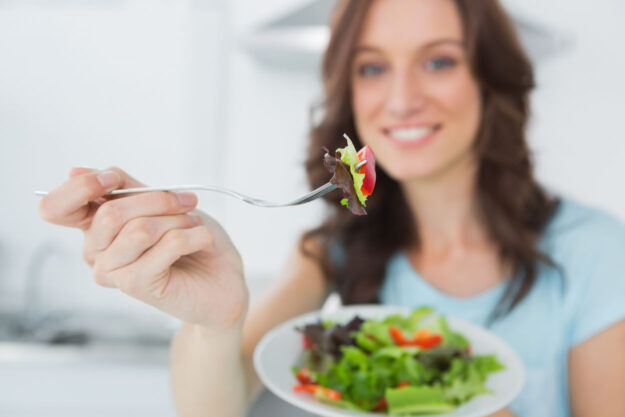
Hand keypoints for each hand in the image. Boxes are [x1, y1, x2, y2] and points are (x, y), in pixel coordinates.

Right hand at [38, 167, 247, 330]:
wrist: (222, 280)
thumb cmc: (192, 240)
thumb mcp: (161, 202)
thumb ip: (124, 186)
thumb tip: (76, 170)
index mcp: (96, 226)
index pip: (56, 208)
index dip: (81, 187)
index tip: (114, 179)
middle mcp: (96, 251)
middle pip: (111, 213)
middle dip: (159, 200)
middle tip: (188, 203)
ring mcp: (113, 272)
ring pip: (141, 230)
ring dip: (180, 221)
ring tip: (195, 226)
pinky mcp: (136, 286)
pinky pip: (166, 245)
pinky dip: (194, 236)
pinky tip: (201, 242)